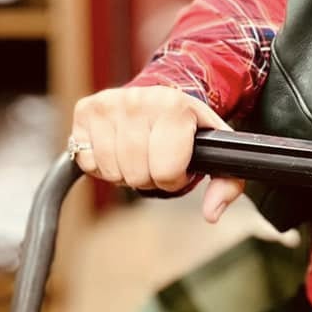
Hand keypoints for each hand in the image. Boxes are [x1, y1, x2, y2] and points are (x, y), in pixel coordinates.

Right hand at [68, 86, 244, 222]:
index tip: (178, 167)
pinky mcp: (86, 109)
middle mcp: (139, 100)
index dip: (174, 179)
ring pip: (111, 170)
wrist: (160, 97)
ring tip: (138, 156)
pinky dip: (101, 165)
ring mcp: (109, 103)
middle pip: (137, 174)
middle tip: (156, 162)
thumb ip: (226, 184)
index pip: (166, 171)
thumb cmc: (187, 129)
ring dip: (125, 173)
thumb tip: (211, 214)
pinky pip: (86, 160)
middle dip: (149, 178)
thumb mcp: (215, 151)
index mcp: (174, 106)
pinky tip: (116, 150)